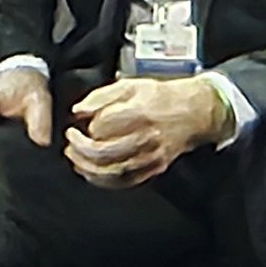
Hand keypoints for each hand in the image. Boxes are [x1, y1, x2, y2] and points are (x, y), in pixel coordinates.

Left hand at [67, 75, 231, 187]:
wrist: (195, 112)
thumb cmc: (160, 97)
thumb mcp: (128, 85)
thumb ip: (99, 97)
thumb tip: (77, 110)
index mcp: (137, 113)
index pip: (101, 128)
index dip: (83, 129)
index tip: (75, 126)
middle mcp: (145, 138)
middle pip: (104, 153)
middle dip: (80, 151)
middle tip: (70, 143)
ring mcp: (152, 156)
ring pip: (113, 172)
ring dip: (88, 168)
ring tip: (75, 158)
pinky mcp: (156, 168)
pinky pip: (126, 181)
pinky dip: (104, 181)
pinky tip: (92, 173)